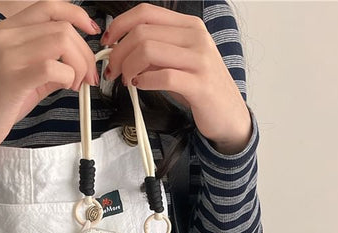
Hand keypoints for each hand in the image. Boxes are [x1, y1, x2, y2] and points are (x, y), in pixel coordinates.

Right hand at [0, 0, 100, 162]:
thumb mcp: (25, 75)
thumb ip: (50, 63)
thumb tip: (79, 63)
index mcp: (9, 30)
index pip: (50, 6)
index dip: (77, 15)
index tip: (92, 32)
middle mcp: (7, 35)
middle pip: (63, 27)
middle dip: (85, 53)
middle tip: (87, 77)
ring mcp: (8, 54)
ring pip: (62, 41)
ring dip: (79, 65)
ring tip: (75, 84)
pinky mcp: (13, 78)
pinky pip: (53, 67)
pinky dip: (69, 77)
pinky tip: (66, 88)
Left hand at [101, 3, 251, 153]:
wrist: (229, 115)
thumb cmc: (200, 88)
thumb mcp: (179, 61)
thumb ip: (156, 50)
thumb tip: (121, 48)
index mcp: (189, 26)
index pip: (145, 13)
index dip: (120, 25)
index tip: (108, 43)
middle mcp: (196, 38)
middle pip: (142, 32)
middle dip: (119, 53)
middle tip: (114, 70)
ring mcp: (200, 60)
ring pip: (148, 51)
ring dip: (129, 67)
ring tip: (127, 81)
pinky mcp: (200, 85)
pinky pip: (163, 77)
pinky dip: (144, 82)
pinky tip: (140, 87)